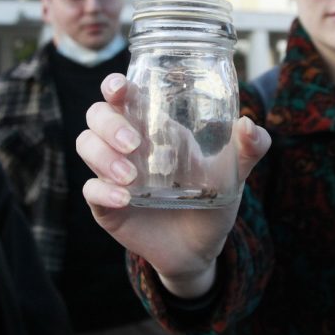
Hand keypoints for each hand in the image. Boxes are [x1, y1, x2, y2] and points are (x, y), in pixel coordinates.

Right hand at [77, 73, 270, 297]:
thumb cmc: (213, 200)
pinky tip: (124, 199)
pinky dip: (102, 191)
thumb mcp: (234, 173)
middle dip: (109, 124)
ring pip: (86, 145)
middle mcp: (127, 145)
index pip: (123, 95)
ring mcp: (113, 174)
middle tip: (134, 144)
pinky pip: (90, 190)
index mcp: (153, 126)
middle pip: (97, 115)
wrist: (201, 249)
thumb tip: (249, 125)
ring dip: (103, 156)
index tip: (120, 88)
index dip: (114, 86)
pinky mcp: (106, 205)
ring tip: (131, 176)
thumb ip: (249, 148)